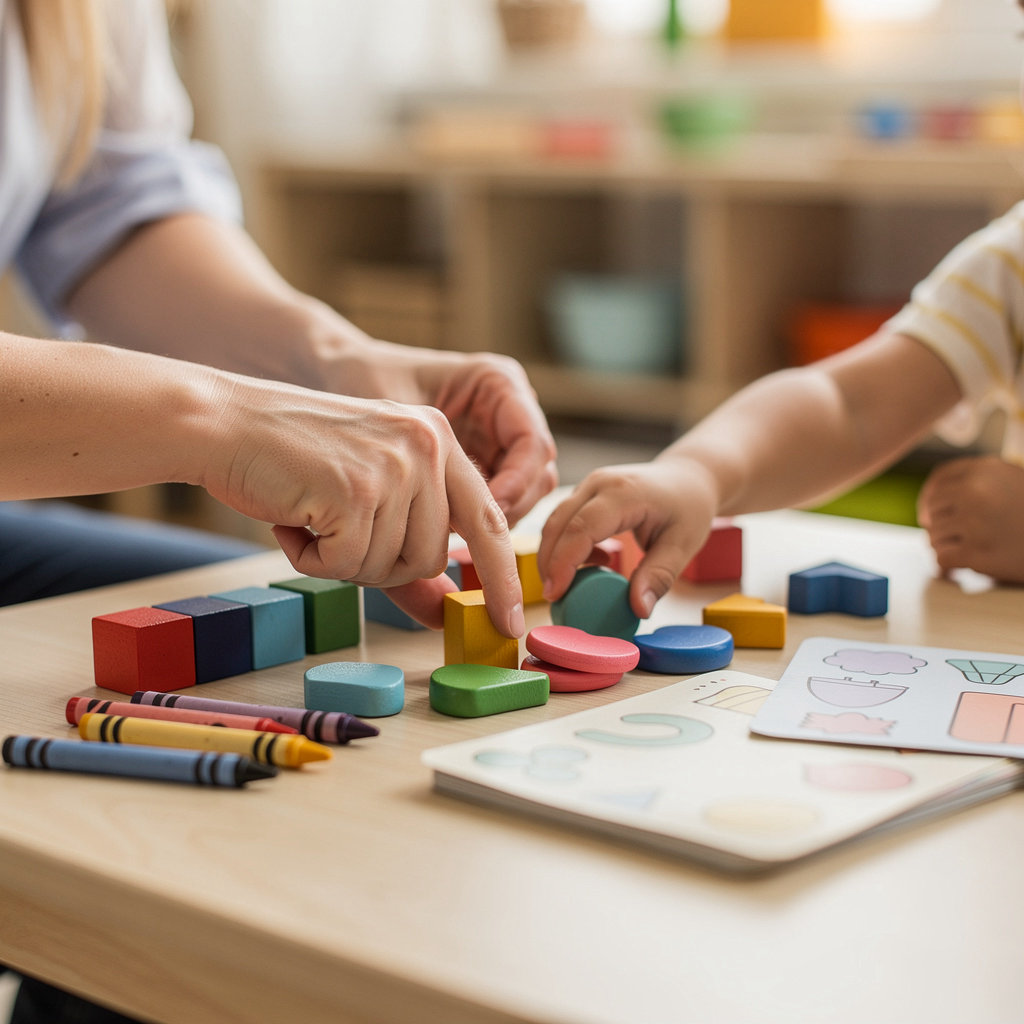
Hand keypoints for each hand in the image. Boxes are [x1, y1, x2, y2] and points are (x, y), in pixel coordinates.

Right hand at [201, 375, 524, 636]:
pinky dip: (310, 558)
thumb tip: (445, 613)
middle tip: (334, 530)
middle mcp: (427, 445)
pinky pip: (346, 564)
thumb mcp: (367, 492)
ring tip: (309, 514)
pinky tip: (291, 518)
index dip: (503, 577)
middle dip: (379, 563)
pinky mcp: (357, 491)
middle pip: (433, 556)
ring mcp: (395, 466)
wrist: (222, 423)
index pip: (489, 519)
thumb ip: (410, 546)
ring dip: (341, 560)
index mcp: (438, 438)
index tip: (512, 622)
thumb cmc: (291, 460)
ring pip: (390, 565)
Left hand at [316, 337, 557, 525]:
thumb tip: (454, 525)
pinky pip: (490, 504)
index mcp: (498, 382)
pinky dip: (471, 525)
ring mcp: (496, 438)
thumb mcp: (398, 419)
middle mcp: (507, 410)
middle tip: (466, 538)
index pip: (533, 445)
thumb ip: (431, 463)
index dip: (515, 485)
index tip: (484, 511)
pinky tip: (438, 534)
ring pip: (519, 497)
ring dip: (489, 525)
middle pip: (535, 477)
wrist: (335, 372)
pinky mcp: (478, 464)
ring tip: (447, 539)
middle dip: (506, 511)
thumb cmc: (360, 379)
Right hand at [538, 457, 719, 617]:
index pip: (582, 528)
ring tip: (569, 588)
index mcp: (624, 493)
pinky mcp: (584, 494)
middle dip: (550, 564)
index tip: (556, 594)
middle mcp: (599, 483)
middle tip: (555, 599)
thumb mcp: (683, 544)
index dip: (563, 562)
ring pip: (555, 522)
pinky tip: (595, 562)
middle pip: (558, 524)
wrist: (689, 478)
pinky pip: (564, 521)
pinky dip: (566, 547)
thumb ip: (659, 576)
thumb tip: (639, 609)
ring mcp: (589, 486)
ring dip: (554, 557)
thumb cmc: (689, 507)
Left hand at [917, 455, 1023, 582]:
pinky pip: (942, 558)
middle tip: (953, 539)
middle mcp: (976, 491)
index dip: (929, 500)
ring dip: (945, 547)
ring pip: (934, 536)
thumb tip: (926, 506)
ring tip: (965, 552)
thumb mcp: (1012, 482)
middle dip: (939, 526)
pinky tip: (957, 570)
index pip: (939, 482)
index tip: (929, 514)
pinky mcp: (978, 552)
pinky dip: (947, 567)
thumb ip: (976, 483)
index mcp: (984, 469)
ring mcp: (975, 522)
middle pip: (932, 511)